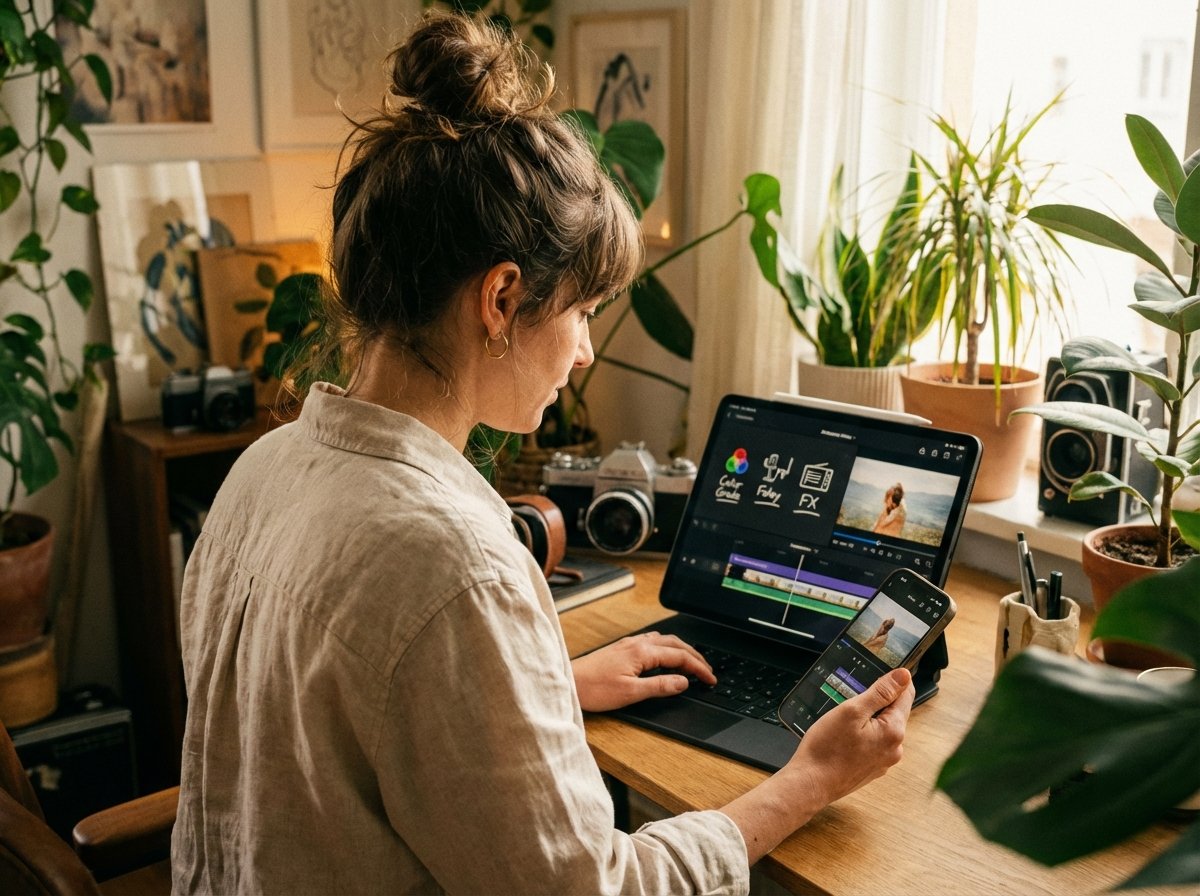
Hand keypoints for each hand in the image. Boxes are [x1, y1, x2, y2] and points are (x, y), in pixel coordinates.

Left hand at [571, 632, 716, 711]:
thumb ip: (660, 686)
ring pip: (664, 641)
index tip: (710, 679)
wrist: (569, 682)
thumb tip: (684, 682)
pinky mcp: (622, 648)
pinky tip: (665, 657)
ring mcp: (629, 644)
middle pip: (675, 644)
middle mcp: (637, 644)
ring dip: (681, 650)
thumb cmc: (594, 689)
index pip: (680, 656)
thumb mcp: (631, 693)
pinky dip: (666, 648)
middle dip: (695, 656)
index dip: (699, 668)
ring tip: (692, 663)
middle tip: (708, 671)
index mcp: (642, 652)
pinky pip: (652, 642)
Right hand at [784, 668, 914, 805]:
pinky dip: (863, 735)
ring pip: (883, 728)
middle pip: (894, 712)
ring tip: (843, 722)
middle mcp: (895, 748)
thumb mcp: (852, 710)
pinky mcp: (872, 769)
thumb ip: (880, 692)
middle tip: (851, 702)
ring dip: (869, 719)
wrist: (810, 783)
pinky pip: (874, 743)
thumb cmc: (827, 749)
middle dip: (876, 703)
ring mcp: (884, 761)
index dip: (892, 682)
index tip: (876, 679)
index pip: (905, 696)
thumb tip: (904, 676)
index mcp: (894, 731)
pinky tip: (843, 738)